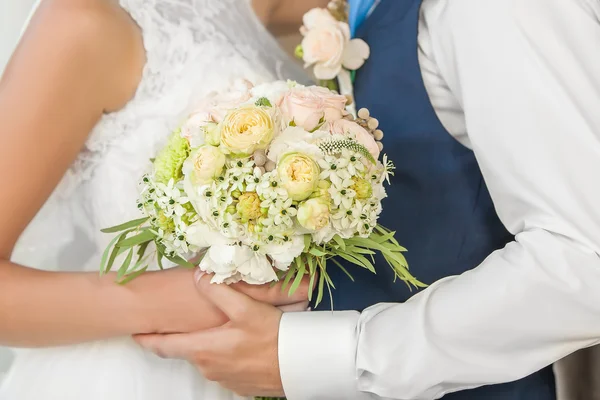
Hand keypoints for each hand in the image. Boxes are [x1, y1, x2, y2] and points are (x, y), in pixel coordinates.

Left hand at [135, 273, 292, 396]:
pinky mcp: (239, 384)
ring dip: (207, 344)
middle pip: (187, 350)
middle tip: (182, 321)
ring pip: (207, 358)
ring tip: (216, 329)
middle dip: (183, 336)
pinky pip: (224, 366)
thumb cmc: (272, 337)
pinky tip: (238, 343)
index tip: (135, 332)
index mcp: (204, 349)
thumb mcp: (246, 308)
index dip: (148, 338)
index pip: (164, 346)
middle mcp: (209, 368)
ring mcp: (224, 379)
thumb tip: (198, 275)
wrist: (300, 367)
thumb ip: (218, 290)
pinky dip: (224, 354)